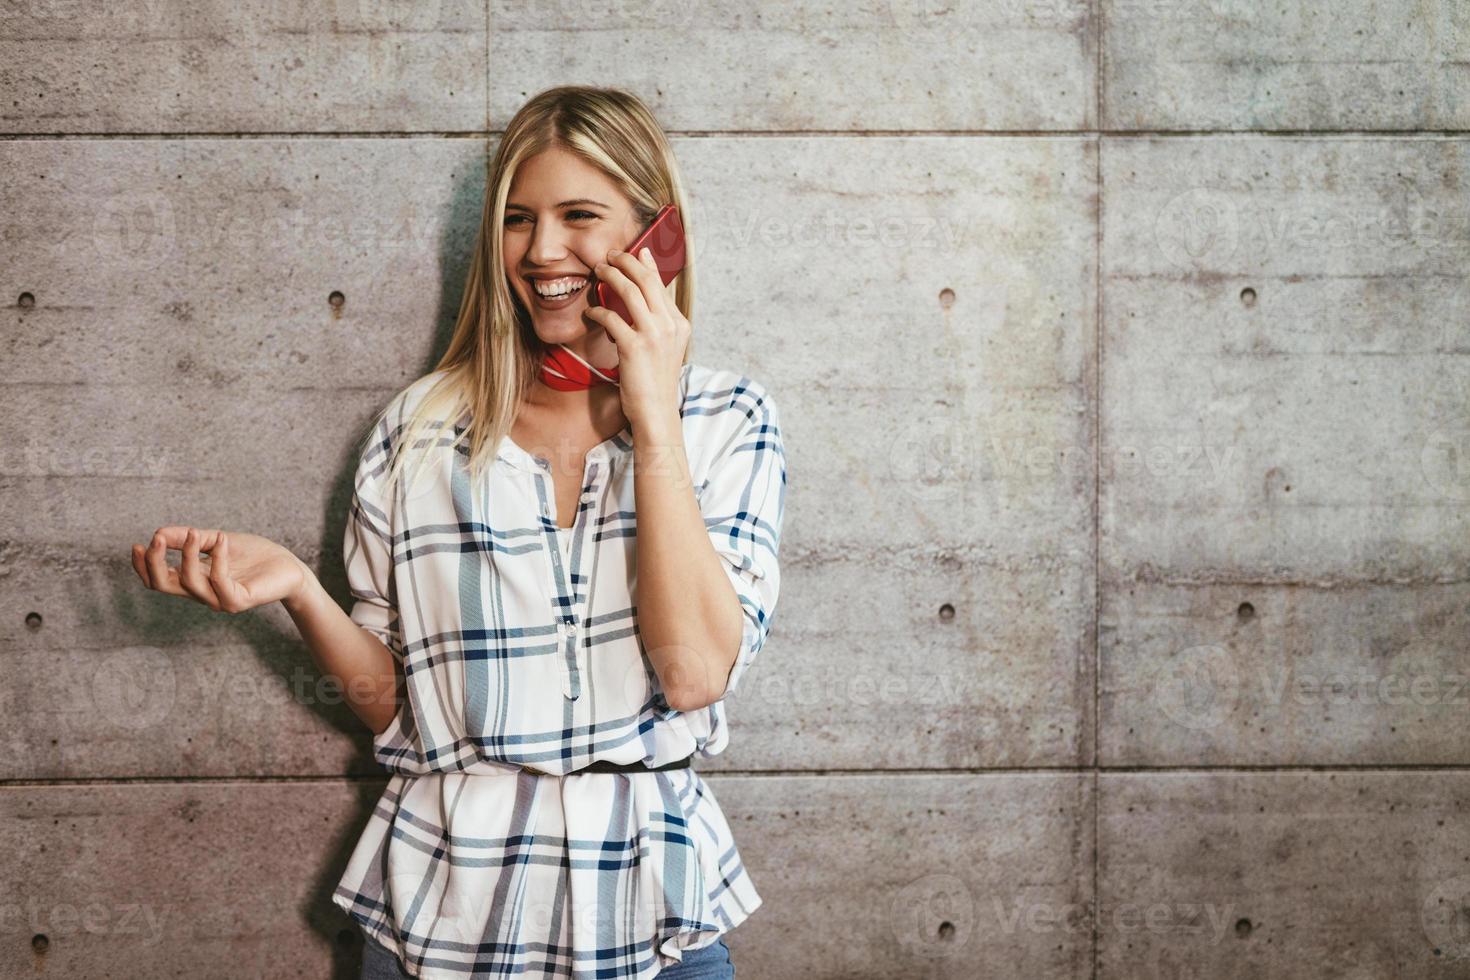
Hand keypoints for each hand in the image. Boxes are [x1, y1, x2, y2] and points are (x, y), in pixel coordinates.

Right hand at [131, 526, 312, 613]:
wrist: (288, 568)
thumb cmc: (253, 555)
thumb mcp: (216, 541)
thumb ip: (190, 538)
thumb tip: (158, 533)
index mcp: (194, 580)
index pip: (157, 581)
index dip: (142, 566)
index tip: (137, 544)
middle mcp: (202, 594)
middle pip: (163, 585)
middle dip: (154, 562)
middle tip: (156, 538)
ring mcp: (219, 600)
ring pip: (189, 582)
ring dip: (187, 553)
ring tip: (197, 532)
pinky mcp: (238, 601)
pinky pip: (218, 580)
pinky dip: (216, 557)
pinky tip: (222, 539)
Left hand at [582, 245, 690, 427]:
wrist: (656, 412)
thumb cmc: (655, 382)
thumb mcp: (665, 348)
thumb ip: (658, 324)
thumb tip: (641, 301)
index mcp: (680, 324)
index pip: (662, 285)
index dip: (647, 264)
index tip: (636, 252)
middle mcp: (670, 326)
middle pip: (646, 280)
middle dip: (626, 262)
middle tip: (610, 256)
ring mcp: (653, 335)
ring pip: (629, 291)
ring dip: (611, 276)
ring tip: (598, 271)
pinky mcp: (634, 347)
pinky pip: (611, 318)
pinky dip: (597, 311)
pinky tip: (590, 312)